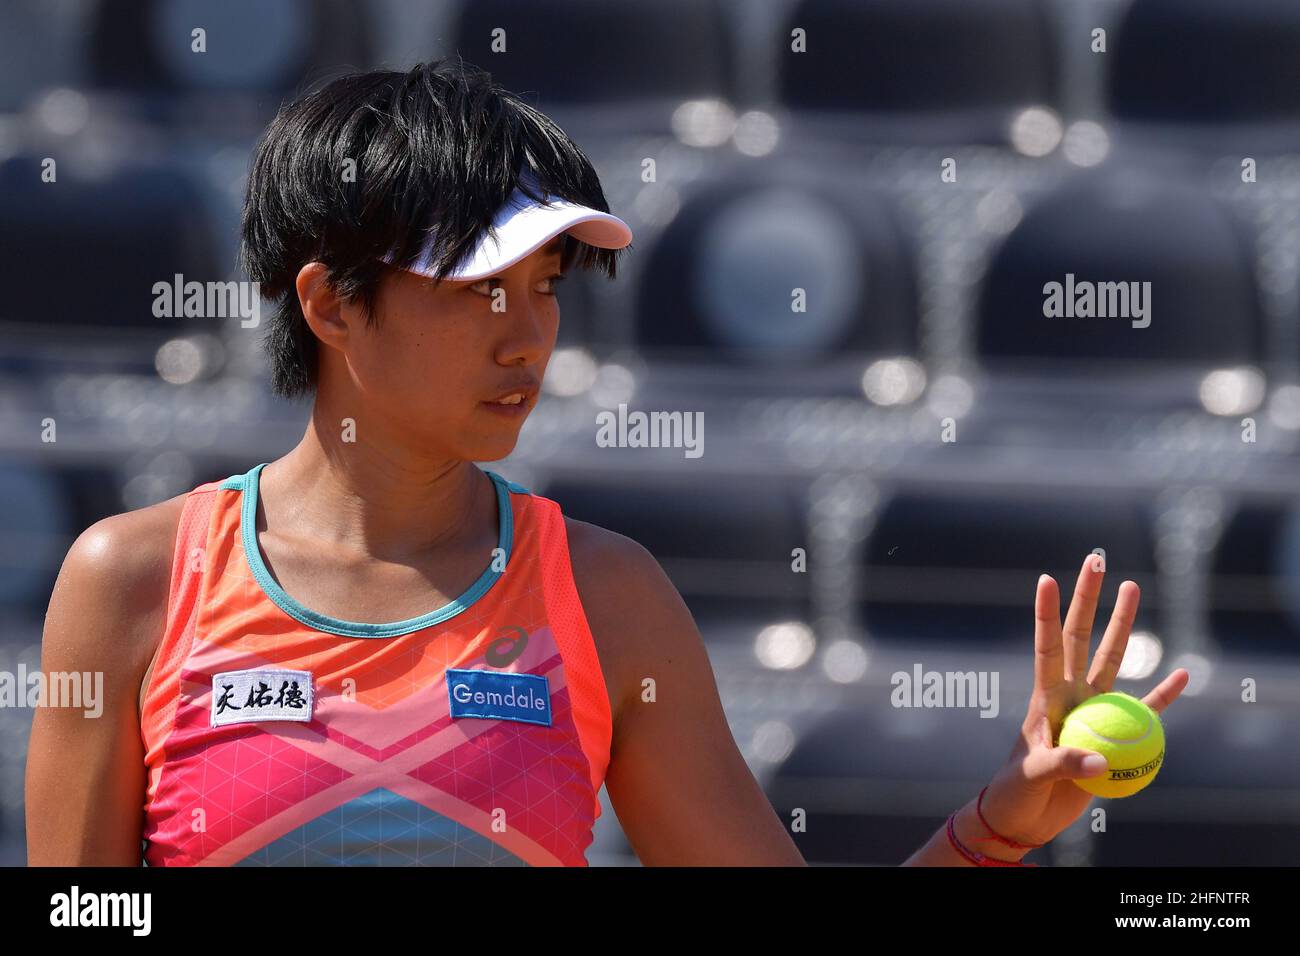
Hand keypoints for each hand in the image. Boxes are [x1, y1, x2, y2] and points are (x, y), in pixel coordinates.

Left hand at [977, 553, 1188, 849]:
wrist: (1026, 817)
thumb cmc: (1016, 791)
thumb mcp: (1031, 776)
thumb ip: (1063, 764)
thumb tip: (1100, 762)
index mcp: (1045, 696)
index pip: (1046, 647)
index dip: (1046, 614)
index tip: (1046, 578)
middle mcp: (1070, 693)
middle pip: (1082, 638)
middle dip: (1089, 600)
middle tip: (1097, 560)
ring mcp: (1093, 710)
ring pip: (1113, 661)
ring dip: (1124, 627)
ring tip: (1133, 588)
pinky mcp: (1115, 737)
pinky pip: (1145, 712)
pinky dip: (1164, 696)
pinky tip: (1183, 674)